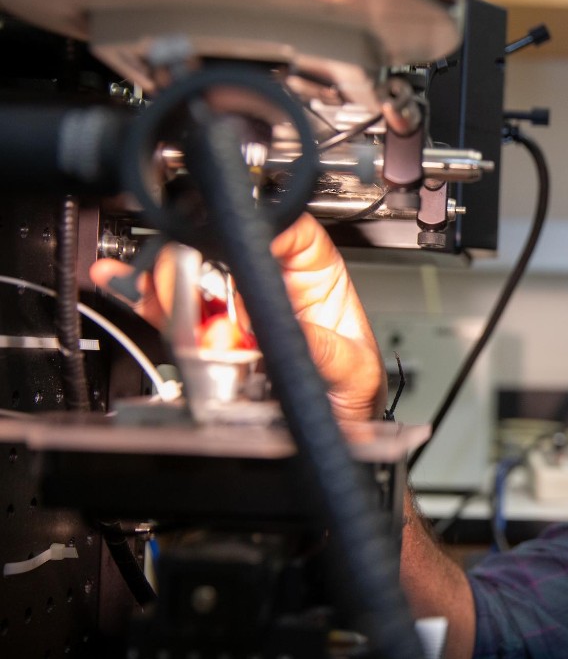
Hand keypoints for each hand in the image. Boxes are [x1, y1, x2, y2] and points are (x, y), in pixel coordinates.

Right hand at [89, 214, 386, 421]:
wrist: (331, 432)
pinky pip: (168, 309)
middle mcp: (270, 281)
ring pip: (189, 274)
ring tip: (172, 312)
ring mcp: (233, 305)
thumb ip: (320, 347)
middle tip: (197, 300)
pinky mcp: (205, 332)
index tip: (237, 251)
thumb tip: (276, 326)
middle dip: (202, 267)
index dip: (258, 230)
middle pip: (223, 244)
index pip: (285, 227)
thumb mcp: (352, 369)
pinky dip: (143, 298)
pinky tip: (124, 285)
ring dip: (170, 288)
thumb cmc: (351, 393)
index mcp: (314, 275)